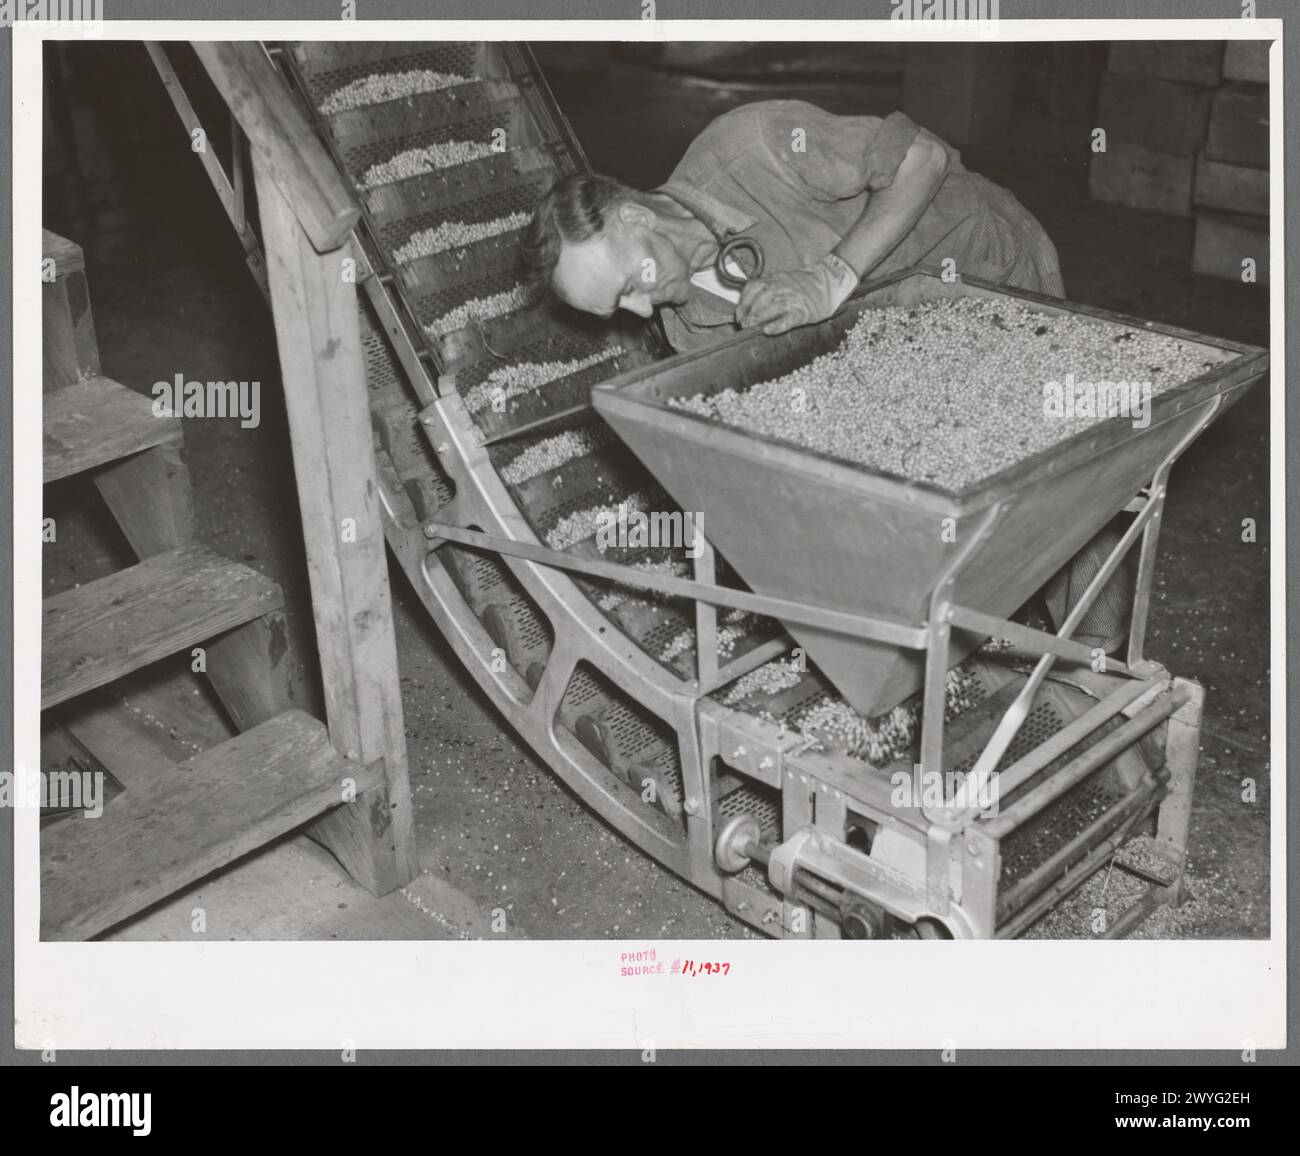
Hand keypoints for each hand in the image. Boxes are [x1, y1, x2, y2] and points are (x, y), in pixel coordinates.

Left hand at [735, 254, 858, 335]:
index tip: (738, 315)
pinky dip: (777, 325)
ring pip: (772, 307)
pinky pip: (788, 319)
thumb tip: (748, 309)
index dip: (743, 302)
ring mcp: (793, 298)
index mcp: (776, 279)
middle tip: (744, 325)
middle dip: (749, 312)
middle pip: (760, 298)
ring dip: (758, 318)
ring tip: (751, 328)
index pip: (753, 287)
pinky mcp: (804, 311)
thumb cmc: (805, 285)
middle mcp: (783, 286)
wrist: (831, 281)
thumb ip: (767, 290)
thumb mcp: (783, 281)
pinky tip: (768, 330)